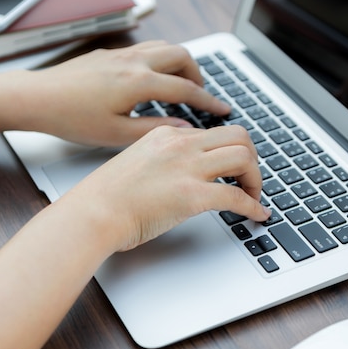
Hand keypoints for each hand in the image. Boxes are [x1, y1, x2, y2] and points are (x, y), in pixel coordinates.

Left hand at [20, 40, 229, 146]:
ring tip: (181, 84)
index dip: (209, 101)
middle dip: (197, 74)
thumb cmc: (71, 118)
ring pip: (165, 47)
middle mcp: (133, 61)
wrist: (37, 97)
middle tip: (200, 96)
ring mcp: (121, 53)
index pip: (186, 89)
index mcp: (138, 82)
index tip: (223, 110)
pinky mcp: (110, 53)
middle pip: (181, 56)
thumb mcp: (116, 134)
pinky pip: (147, 48)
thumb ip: (154, 129)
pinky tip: (154, 78)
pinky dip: (161, 59)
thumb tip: (184, 129)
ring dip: (180, 63)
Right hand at [61, 124, 270, 251]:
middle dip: (252, 158)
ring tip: (253, 197)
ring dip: (256, 179)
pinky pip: (236, 196)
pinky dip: (253, 206)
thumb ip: (162, 161)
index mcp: (166, 135)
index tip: (236, 167)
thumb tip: (183, 175)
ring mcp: (187, 167)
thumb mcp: (137, 163)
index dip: (231, 151)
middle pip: (238, 136)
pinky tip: (256, 215)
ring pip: (244, 158)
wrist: (91, 214)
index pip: (213, 133)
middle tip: (250, 179)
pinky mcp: (191, 195)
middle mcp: (180, 145)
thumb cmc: (105, 197)